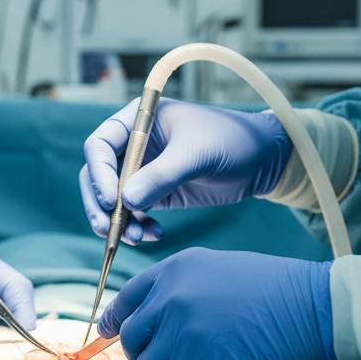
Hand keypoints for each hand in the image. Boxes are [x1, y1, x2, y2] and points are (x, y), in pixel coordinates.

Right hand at [80, 99, 292, 243]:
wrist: (263, 159)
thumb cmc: (231, 140)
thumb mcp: (196, 154)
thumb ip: (162, 175)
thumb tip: (126, 202)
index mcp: (137, 121)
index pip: (100, 145)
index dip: (99, 174)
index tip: (112, 200)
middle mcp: (133, 145)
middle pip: (97, 175)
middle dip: (100, 204)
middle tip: (109, 230)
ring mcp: (142, 170)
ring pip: (112, 199)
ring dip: (117, 221)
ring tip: (135, 238)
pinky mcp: (155, 192)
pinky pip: (133, 213)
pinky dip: (136, 227)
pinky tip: (153, 234)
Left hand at [98, 247, 339, 359]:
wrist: (320, 312)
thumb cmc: (282, 294)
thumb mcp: (221, 271)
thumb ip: (183, 290)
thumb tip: (157, 319)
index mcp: (175, 269)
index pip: (127, 299)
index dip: (116, 320)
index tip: (109, 333)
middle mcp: (169, 298)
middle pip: (133, 339)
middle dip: (149, 353)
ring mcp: (179, 333)